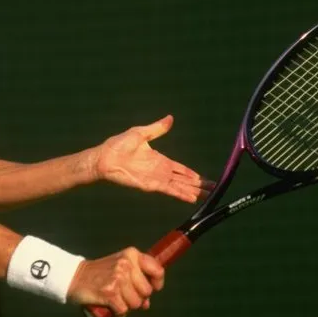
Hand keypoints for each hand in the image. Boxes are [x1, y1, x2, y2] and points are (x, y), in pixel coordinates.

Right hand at [67, 247, 163, 316]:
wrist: (74, 277)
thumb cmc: (99, 274)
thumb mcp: (120, 266)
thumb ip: (136, 280)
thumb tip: (147, 303)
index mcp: (131, 254)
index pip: (157, 270)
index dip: (156, 283)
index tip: (153, 288)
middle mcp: (126, 264)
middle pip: (147, 291)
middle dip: (137, 298)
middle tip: (123, 294)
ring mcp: (118, 278)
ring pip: (136, 303)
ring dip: (126, 306)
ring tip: (114, 300)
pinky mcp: (110, 292)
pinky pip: (123, 311)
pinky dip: (117, 314)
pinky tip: (109, 308)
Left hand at [89, 115, 212, 202]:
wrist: (105, 157)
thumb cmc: (119, 145)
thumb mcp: (141, 133)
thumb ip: (157, 128)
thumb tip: (170, 118)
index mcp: (160, 160)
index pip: (181, 169)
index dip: (192, 174)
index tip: (204, 179)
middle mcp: (161, 171)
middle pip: (183, 180)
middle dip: (198, 185)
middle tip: (213, 190)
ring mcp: (156, 179)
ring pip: (179, 187)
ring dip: (192, 191)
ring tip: (207, 197)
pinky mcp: (150, 185)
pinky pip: (169, 190)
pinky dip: (181, 194)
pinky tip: (191, 198)